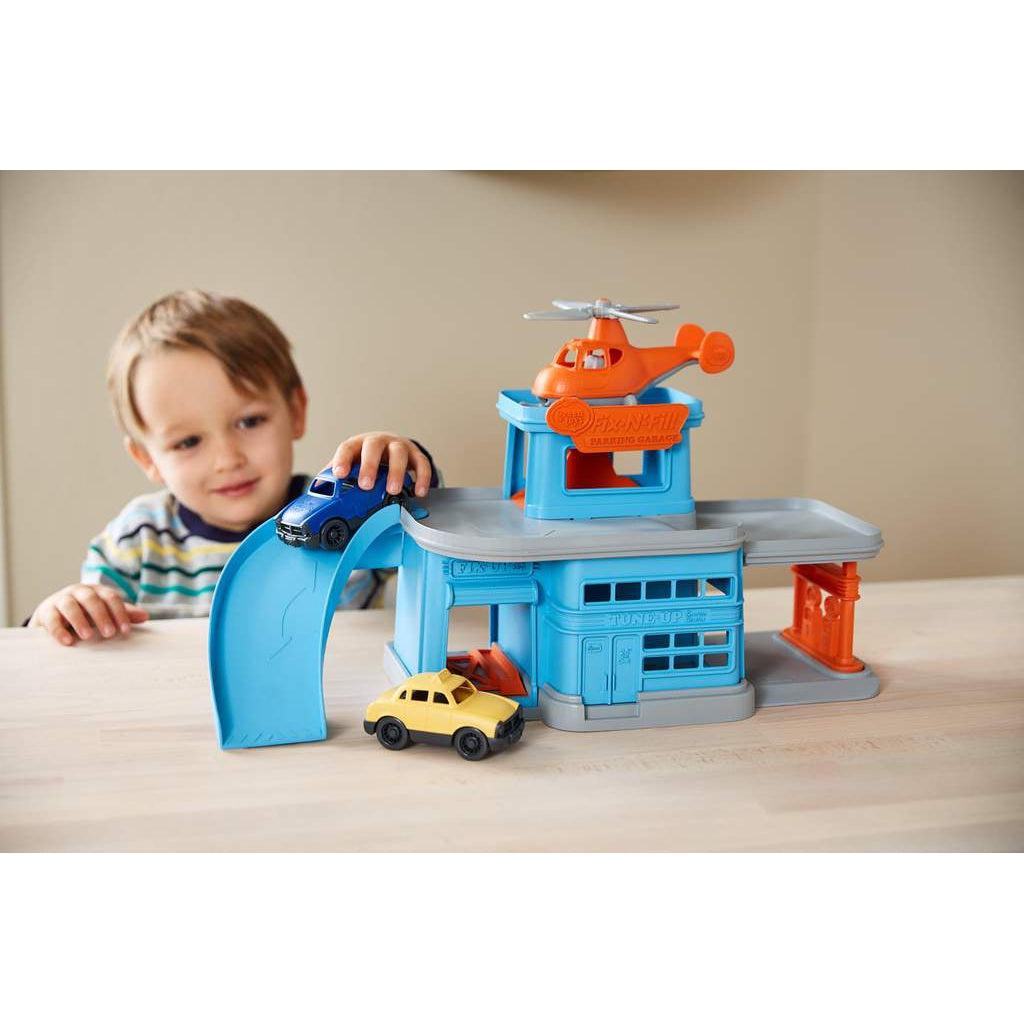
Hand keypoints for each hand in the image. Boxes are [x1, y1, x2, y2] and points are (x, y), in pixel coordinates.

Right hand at [29, 583, 149, 645]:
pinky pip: (52, 619)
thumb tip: (145, 616)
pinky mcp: (46, 611)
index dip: (120, 613)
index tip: (126, 631)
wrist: (53, 614)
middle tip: (109, 633)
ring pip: (70, 606)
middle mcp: (79, 592)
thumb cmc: (86, 613)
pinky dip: (59, 630)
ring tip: (87, 636)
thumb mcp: (104, 612)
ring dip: (79, 620)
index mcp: (97, 591)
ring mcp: (61, 599)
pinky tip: (67, 642)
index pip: (111, 598)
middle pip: (91, 599)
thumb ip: (123, 613)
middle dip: (101, 616)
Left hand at [330, 432, 431, 497]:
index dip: (343, 460)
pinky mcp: (416, 454)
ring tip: (393, 490)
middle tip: (366, 485)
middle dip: (370, 465)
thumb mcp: (352, 464)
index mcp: (358, 444)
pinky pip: (421, 463)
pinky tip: (419, 492)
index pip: (348, 447)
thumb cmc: (367, 459)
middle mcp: (379, 442)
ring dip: (396, 471)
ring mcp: (399, 446)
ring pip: (399, 453)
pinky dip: (422, 478)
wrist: (391, 447)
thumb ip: (337, 477)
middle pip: (374, 446)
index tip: (339, 474)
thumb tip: (319, 492)